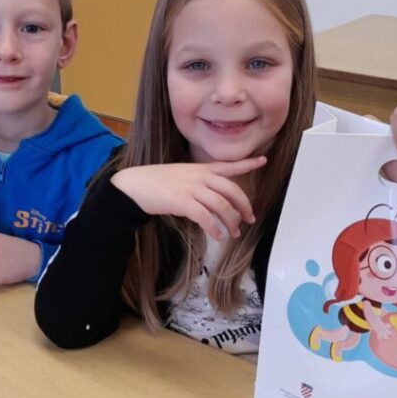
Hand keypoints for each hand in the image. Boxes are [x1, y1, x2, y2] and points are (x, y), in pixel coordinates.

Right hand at [111, 157, 265, 241]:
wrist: (134, 185)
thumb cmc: (156, 182)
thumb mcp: (181, 176)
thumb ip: (199, 183)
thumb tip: (213, 199)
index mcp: (200, 169)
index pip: (228, 165)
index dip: (247, 164)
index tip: (262, 161)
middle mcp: (199, 176)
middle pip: (231, 190)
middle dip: (244, 206)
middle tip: (249, 219)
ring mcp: (191, 188)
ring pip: (221, 205)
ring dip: (231, 222)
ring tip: (233, 234)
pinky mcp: (182, 201)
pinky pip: (205, 217)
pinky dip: (214, 228)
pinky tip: (217, 236)